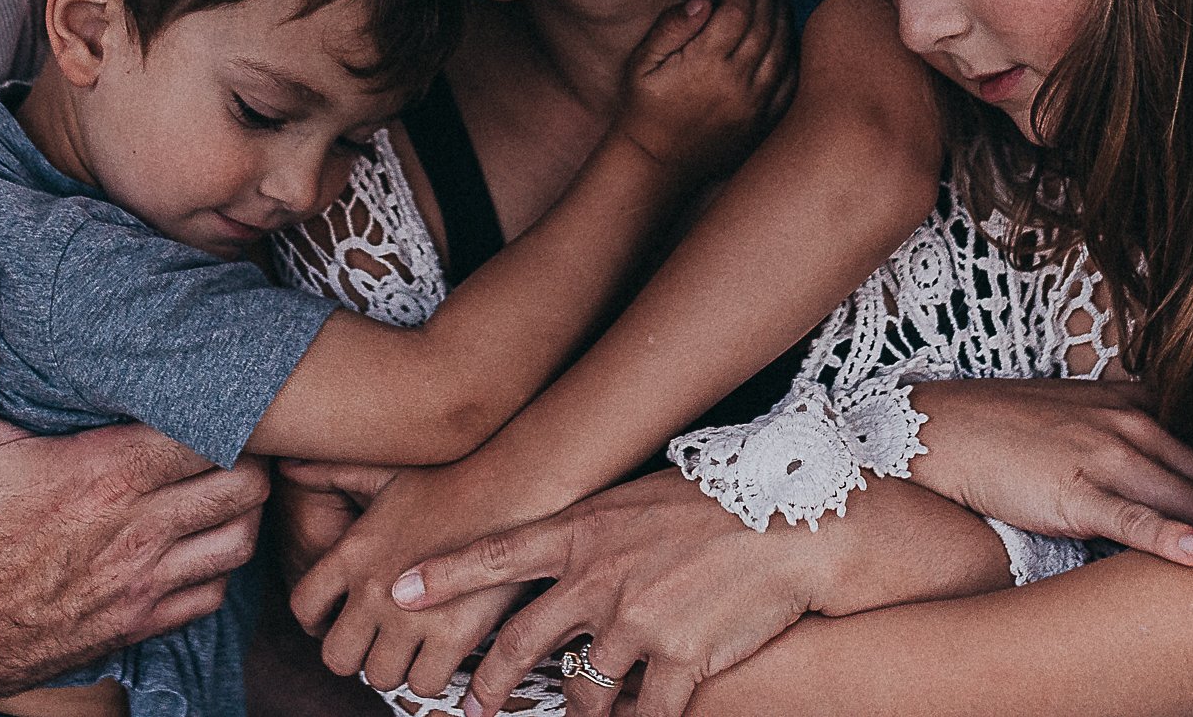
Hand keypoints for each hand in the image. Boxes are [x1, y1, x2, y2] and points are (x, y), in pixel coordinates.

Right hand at [0, 264, 271, 698]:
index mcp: (105, 474)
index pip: (212, 431)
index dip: (222, 406)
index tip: (210, 387)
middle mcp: (138, 531)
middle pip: (247, 484)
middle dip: (248, 454)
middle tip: (227, 431)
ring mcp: (143, 584)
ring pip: (242, 541)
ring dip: (241, 510)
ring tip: (220, 480)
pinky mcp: (138, 625)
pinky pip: (214, 594)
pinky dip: (217, 565)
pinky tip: (193, 538)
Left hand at [288, 465, 527, 698]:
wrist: (510, 491)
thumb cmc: (447, 481)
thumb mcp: (382, 473)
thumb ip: (332, 473)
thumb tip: (288, 465)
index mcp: (352, 554)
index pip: (304, 609)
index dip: (317, 621)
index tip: (338, 619)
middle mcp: (374, 591)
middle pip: (337, 658)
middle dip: (355, 653)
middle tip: (377, 639)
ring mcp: (412, 617)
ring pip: (381, 676)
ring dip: (395, 665)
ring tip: (412, 644)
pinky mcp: (452, 636)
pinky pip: (425, 684)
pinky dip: (431, 675)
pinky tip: (441, 652)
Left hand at [391, 471, 826, 716]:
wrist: (793, 522)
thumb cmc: (717, 503)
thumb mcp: (637, 498)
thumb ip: (593, 532)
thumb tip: (562, 556)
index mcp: (584, 530)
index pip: (497, 553)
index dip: (446, 574)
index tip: (400, 589)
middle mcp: (599, 577)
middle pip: (521, 641)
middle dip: (490, 679)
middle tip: (475, 703)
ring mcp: (637, 621)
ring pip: (584, 688)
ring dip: (586, 706)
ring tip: (593, 709)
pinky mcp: (680, 658)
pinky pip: (645, 714)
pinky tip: (645, 713)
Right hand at [615, 0, 792, 180]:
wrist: (657, 161)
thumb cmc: (645, 106)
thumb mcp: (641, 64)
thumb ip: (670, 28)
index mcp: (704, 63)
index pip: (736, 12)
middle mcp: (735, 82)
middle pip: (763, 25)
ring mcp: (754, 104)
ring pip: (781, 49)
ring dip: (784, 16)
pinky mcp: (763, 121)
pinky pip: (790, 81)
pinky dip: (794, 52)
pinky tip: (789, 32)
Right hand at [904, 377, 1192, 564]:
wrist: (937, 425)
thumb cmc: (1005, 424)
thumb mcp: (1080, 409)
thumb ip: (1132, 427)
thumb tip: (1178, 465)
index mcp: (1139, 406)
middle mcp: (1133, 425)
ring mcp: (1105, 456)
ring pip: (1187, 500)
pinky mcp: (1073, 490)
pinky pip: (1132, 519)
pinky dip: (1170, 539)